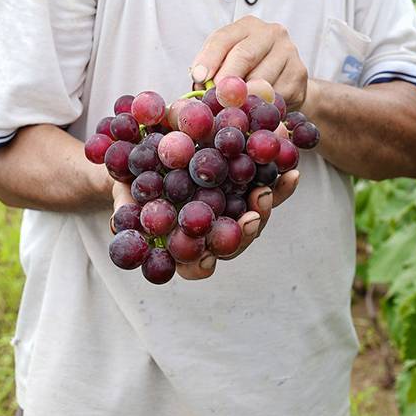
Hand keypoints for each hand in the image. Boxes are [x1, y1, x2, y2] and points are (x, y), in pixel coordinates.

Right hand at [110, 173, 299, 280]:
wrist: (146, 152)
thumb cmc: (129, 181)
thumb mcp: (124, 191)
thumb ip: (125, 208)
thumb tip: (122, 221)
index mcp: (181, 243)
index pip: (194, 264)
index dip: (201, 264)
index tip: (208, 258)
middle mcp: (210, 234)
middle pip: (232, 244)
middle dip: (244, 232)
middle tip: (252, 215)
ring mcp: (230, 212)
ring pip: (253, 220)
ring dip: (266, 207)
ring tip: (272, 187)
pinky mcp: (246, 187)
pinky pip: (267, 190)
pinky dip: (281, 184)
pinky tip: (293, 172)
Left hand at [190, 16, 308, 110]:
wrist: (286, 82)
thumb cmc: (249, 71)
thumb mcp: (227, 63)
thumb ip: (214, 70)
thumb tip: (200, 83)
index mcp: (247, 26)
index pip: (224, 38)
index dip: (209, 58)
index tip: (199, 77)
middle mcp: (271, 32)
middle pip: (244, 55)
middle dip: (227, 79)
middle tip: (217, 97)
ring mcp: (288, 51)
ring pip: (261, 78)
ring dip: (245, 97)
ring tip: (237, 106)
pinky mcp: (299, 72)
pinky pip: (276, 94)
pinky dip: (262, 105)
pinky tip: (258, 107)